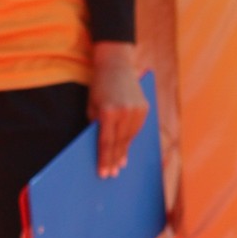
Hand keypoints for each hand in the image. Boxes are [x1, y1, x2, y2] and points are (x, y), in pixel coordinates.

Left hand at [91, 42, 146, 179]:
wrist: (116, 63)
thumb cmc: (98, 86)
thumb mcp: (92, 106)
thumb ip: (96, 126)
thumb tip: (102, 148)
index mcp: (109, 111)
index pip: (106, 142)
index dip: (104, 159)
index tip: (103, 173)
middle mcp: (126, 112)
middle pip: (120, 142)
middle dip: (115, 159)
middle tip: (111, 174)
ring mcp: (138, 110)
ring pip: (131, 137)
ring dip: (124, 152)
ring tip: (119, 165)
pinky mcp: (145, 108)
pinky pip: (137, 129)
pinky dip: (131, 139)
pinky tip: (126, 149)